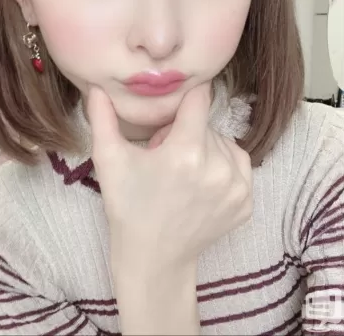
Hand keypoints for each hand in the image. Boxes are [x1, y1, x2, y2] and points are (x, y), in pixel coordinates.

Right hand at [87, 83, 252, 273]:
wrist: (153, 257)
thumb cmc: (128, 207)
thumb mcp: (109, 161)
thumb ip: (103, 119)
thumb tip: (97, 87)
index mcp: (186, 152)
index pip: (198, 100)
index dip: (184, 100)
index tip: (175, 108)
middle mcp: (219, 168)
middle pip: (206, 125)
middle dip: (186, 132)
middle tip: (165, 157)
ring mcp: (237, 188)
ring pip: (224, 144)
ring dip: (206, 149)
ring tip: (182, 172)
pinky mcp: (246, 204)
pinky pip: (239, 167)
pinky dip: (222, 168)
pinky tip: (201, 184)